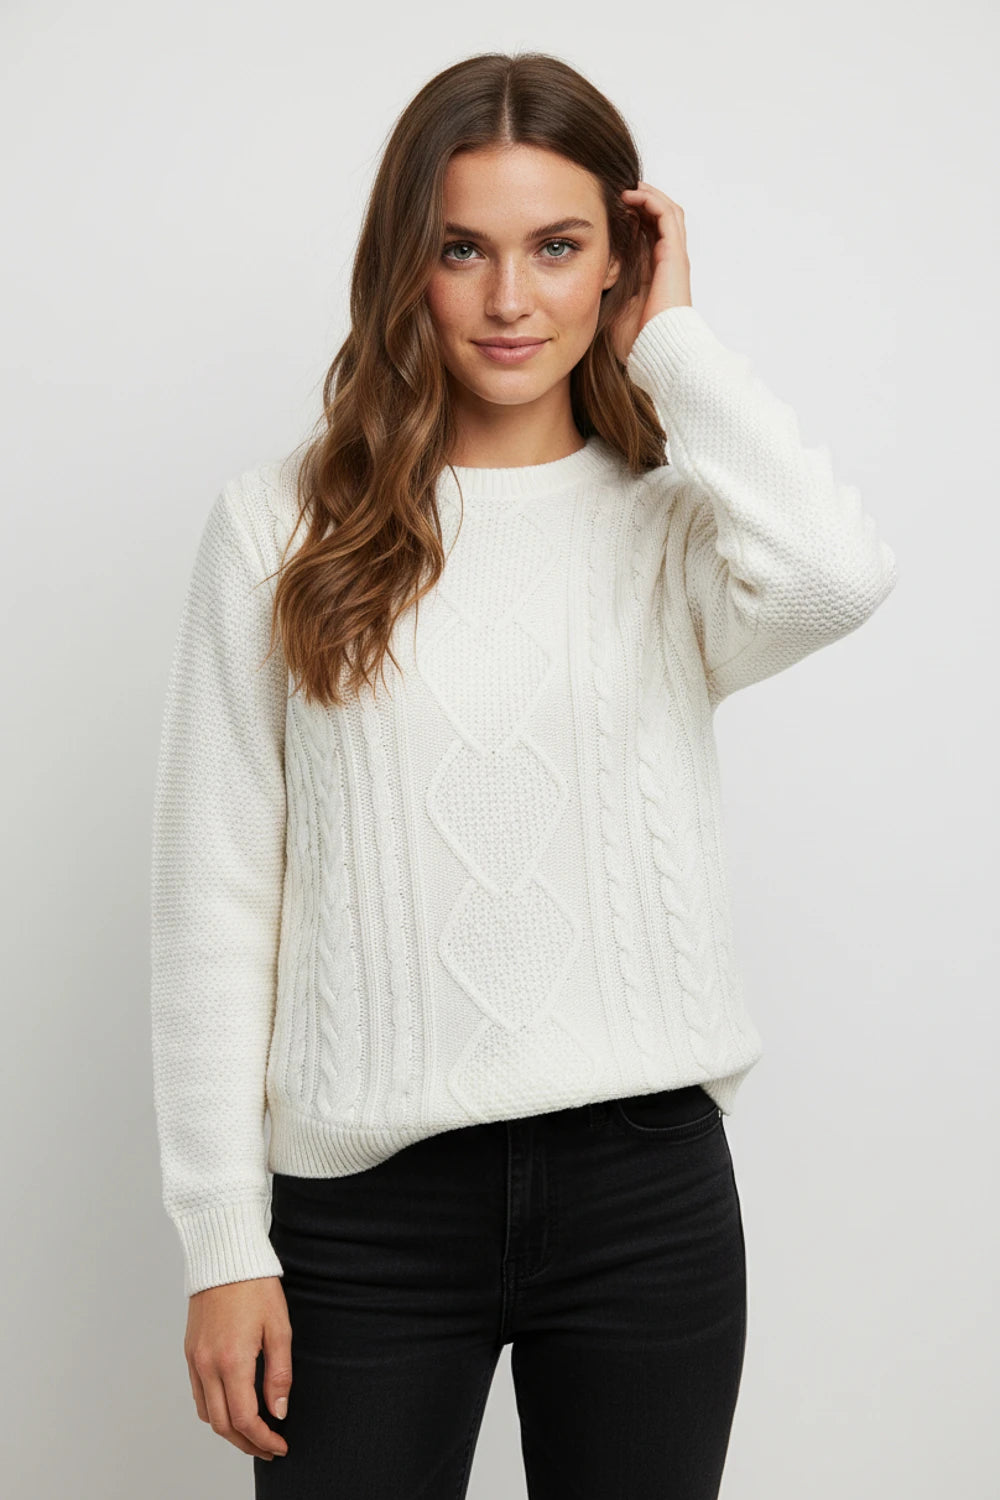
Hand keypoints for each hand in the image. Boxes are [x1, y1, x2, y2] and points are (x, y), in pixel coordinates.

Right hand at [184, 1276, 291, 1462]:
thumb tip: (278, 1411)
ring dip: (229, 1431)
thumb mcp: (279, 1327)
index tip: (280, 1446)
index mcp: (232, 1360)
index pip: (246, 1419)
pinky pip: (198, 1395)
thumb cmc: (256, 1286)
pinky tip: (232, 1407)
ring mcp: (195, 1360)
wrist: (224, 1256)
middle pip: (223, 1425)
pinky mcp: (190, 1352)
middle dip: (247, 1443)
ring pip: (207, 1414)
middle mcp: (208, 1365)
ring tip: (253, 1432)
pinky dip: (214, 1411)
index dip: (264, 1439)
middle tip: (269, 1448)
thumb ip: (279, 1374)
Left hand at [611, 183, 692, 364]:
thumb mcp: (610, 307)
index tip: (603, 209)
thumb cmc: (634, 341)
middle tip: (613, 191)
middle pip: (656, 219)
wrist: (656, 353)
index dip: (627, 218)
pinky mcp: (675, 256)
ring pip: (665, 211)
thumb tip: (576, 275)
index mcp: (652, 274)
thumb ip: (602, 287)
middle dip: (637, 201)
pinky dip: (650, 200)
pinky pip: (667, 215)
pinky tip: (630, 195)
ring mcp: (672, 258)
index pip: (643, 235)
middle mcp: (666, 262)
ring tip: (622, 188)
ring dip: (645, 195)